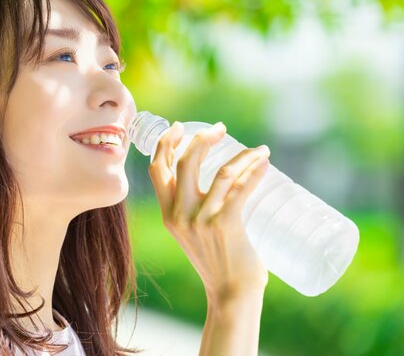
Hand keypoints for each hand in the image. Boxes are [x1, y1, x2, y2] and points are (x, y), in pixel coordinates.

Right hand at [147, 121, 270, 300]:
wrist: (230, 294)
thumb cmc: (217, 262)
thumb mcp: (192, 233)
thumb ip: (193, 209)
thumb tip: (218, 180)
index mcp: (168, 214)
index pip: (157, 169)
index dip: (165, 143)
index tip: (179, 127)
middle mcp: (179, 214)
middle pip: (185, 162)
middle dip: (202, 138)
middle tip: (220, 130)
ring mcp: (201, 219)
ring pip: (219, 172)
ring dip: (243, 155)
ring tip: (258, 150)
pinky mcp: (225, 224)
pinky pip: (240, 188)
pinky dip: (254, 170)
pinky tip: (265, 162)